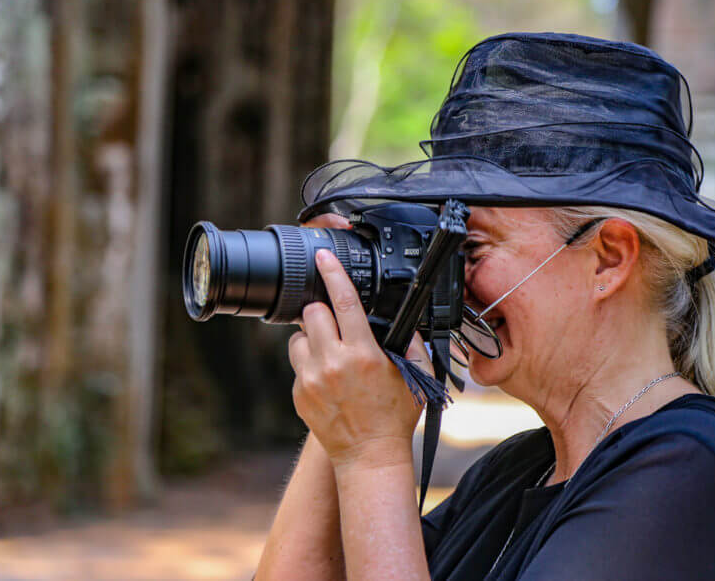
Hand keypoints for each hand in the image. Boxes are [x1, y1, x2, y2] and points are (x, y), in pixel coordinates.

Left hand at [289, 226, 429, 469]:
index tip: (324, 258)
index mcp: (363, 354)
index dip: (333, 274)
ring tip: (331, 351)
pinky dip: (309, 361)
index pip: (344, 302)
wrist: (369, 457)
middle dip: (323, 310)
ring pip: (299, 336)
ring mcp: (311, 379)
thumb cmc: (395, 417)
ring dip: (313, 335)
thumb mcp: (417, 376)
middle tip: (335, 321)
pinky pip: (297, 363)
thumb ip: (412, 343)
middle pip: (313, 313)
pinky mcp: (298, 393)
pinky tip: (327, 377)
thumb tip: (403, 321)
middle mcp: (333, 363)